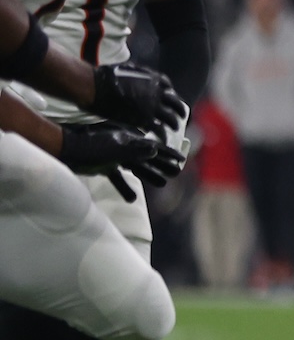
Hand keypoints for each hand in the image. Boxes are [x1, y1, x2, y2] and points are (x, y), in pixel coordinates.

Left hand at [58, 122, 185, 201]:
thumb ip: (136, 149)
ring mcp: (115, 157)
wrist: (66, 149)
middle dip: (163, 164)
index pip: (155, 148)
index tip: (182, 160)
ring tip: (162, 183)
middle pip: (149, 158)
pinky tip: (132, 199)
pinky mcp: (104, 166)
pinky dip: (125, 187)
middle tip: (177, 172)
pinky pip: (119, 178)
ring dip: (150, 175)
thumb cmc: (90, 146)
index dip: (169, 154)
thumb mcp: (116, 148)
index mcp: (131, 141)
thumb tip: (155, 150)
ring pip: (137, 168)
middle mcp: (125, 148)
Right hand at [89, 63, 187, 135]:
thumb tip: (139, 74)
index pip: (169, 88)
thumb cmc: (105, 76)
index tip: (169, 101)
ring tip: (174, 129)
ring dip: (174, 124)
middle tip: (182, 116)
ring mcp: (153, 107)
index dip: (170, 95)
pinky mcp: (144, 119)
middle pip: (176, 104)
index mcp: (154, 79)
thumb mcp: (127, 69)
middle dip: (180, 110)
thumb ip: (138, 74)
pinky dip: (162, 134)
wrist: (95, 86)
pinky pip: (159, 129)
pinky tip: (162, 138)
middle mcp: (158, 93)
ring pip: (171, 118)